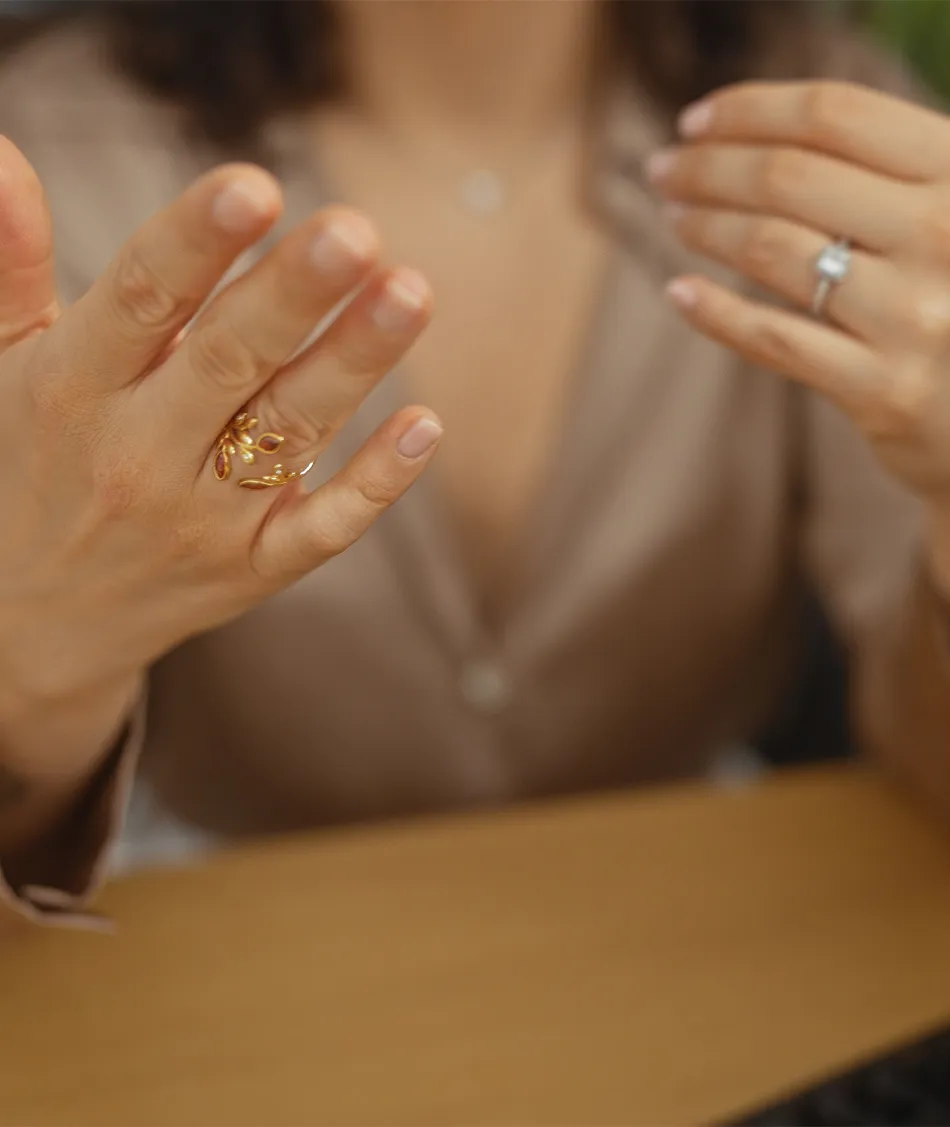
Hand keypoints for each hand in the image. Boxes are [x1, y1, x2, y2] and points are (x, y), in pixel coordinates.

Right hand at [0, 140, 439, 778]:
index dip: (195, 243)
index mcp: (73, 390)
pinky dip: (374, 485)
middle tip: (356, 232)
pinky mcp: (248, 572)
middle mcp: (139, 456)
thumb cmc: (26, 468)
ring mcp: (201, 522)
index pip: (138, 301)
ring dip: (353, 364)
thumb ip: (10, 266)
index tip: (254, 187)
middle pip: (229, 363)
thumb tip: (4, 155)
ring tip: (410, 291)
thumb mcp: (3, 368)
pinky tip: (424, 425)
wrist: (28, 626)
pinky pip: (319, 531)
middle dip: (292, 295)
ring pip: (287, 434)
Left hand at [646, 80, 949, 591]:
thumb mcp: (945, 215)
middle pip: (790, 177)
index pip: (834, 117)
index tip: (695, 120)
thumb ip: (885, 173)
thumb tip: (758, 132)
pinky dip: (716, 312)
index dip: (751, 110)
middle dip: (709, 166)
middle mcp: (943, 234)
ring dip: (705, 226)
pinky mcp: (886, 389)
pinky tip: (678, 292)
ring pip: (773, 250)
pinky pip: (776, 338)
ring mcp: (916, 316)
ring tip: (674, 216)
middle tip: (663, 169)